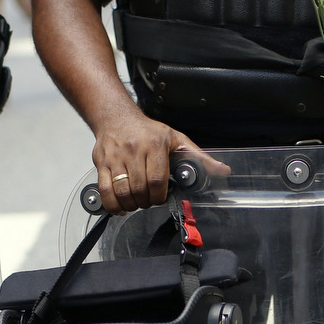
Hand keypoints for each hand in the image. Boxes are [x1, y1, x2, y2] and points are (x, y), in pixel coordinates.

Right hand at [92, 112, 226, 213]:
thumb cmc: (148, 131)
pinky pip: (105, 191)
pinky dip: (113, 205)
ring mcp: (116, 157)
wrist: (116, 118)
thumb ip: (199, 157)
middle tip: (149, 201)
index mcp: (155, 144)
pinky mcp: (101, 163)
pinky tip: (120, 206)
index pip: (157, 179)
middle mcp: (134, 150)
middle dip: (146, 202)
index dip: (160, 195)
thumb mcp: (176, 139)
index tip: (161, 197)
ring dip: (131, 205)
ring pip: (122, 192)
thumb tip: (222, 170)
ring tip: (136, 203)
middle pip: (140, 189)